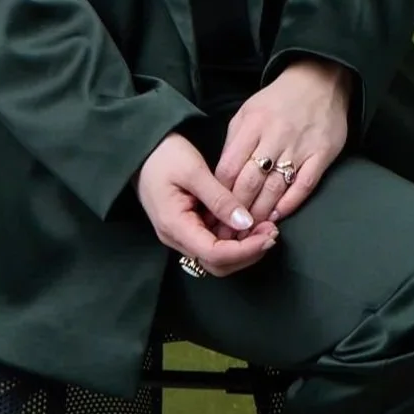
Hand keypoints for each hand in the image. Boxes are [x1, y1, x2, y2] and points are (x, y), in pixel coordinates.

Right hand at [135, 133, 281, 277]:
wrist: (141, 150)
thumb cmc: (163, 155)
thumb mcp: (194, 171)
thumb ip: (219, 199)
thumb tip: (246, 223)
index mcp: (174, 225)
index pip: (214, 254)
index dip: (245, 250)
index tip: (270, 234)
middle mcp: (176, 238)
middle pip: (217, 264)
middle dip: (248, 253)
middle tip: (272, 232)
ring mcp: (180, 235)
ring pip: (216, 258)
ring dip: (244, 249)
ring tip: (267, 228)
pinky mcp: (187, 228)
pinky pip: (213, 244)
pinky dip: (235, 240)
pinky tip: (251, 224)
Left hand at [216, 58, 351, 223]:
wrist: (320, 80)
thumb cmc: (278, 100)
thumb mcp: (247, 112)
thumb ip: (234, 143)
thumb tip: (222, 177)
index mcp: (252, 124)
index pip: (230, 167)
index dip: (220, 194)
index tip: (212, 214)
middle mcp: (275, 136)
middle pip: (250, 182)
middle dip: (237, 210)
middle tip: (228, 232)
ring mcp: (300, 146)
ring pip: (275, 188)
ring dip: (261, 212)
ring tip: (250, 230)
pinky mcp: (323, 153)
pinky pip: (305, 185)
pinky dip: (290, 203)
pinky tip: (278, 216)